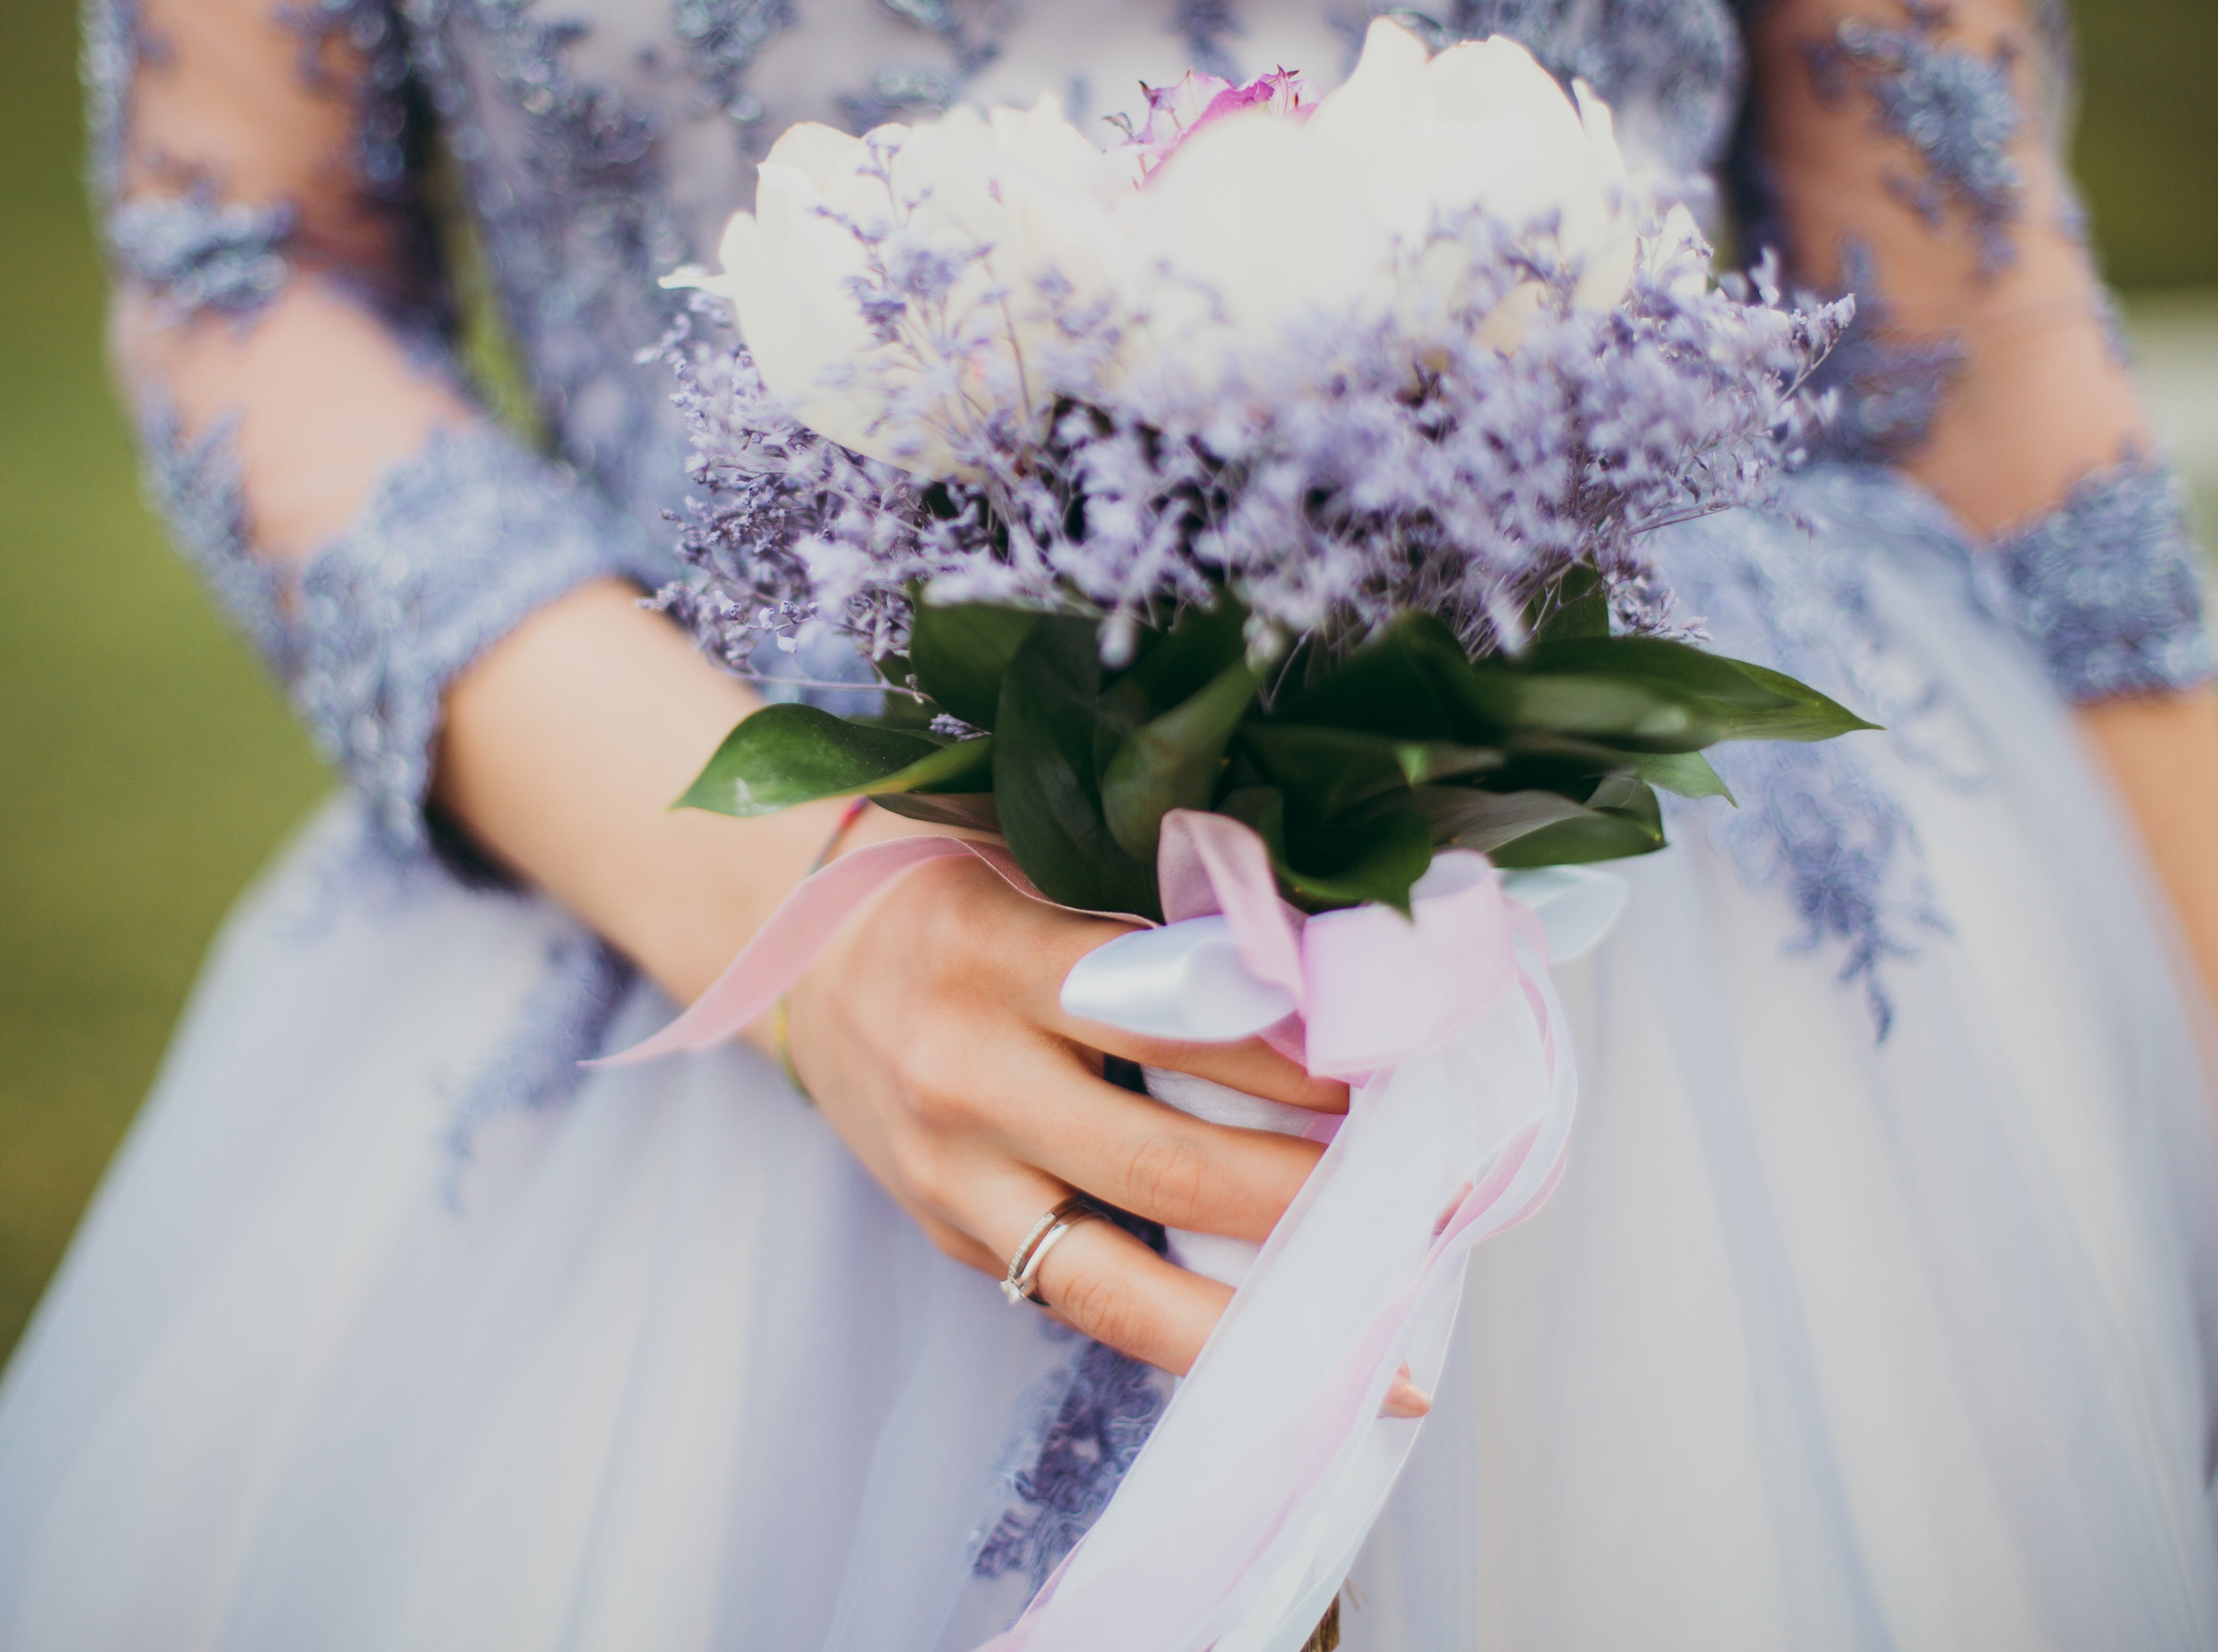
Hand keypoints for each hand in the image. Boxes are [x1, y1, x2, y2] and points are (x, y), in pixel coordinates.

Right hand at [784, 828, 1427, 1412]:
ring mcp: (951, 1177)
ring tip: (1372, 1339)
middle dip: (1306, 1199)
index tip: (1391, 1078)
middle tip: (1421, 1202)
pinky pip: (1077, 1298)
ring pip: (1118, 1285)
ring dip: (1256, 1315)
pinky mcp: (950, 1237)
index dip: (1292, 1064)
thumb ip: (1150, 917)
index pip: (1175, 1024)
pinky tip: (1267, 1351)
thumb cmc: (950, 892)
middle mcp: (968, 1078)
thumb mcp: (1035, 866)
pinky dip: (1178, 1330)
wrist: (797, 954)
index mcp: (998, 959)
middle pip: (1168, 1167)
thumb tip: (1319, 974)